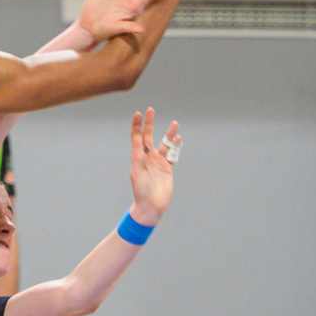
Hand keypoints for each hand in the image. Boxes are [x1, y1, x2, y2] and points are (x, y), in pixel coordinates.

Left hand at [128, 107, 179, 221]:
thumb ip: (141, 162)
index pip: (136, 137)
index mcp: (138, 157)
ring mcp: (158, 162)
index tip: (138, 114)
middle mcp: (147, 157)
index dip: (137, 125)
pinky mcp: (167, 168)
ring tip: (175, 123)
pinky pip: (172, 155)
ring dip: (169, 134)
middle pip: (149, 136)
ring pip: (164, 144)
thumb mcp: (138, 174)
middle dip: (150, 123)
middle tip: (150, 109)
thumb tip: (141, 152)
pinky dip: (176, 147)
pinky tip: (179, 139)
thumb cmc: (141, 192)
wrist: (151, 206)